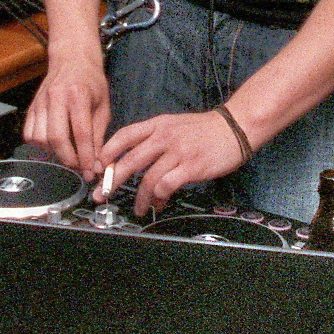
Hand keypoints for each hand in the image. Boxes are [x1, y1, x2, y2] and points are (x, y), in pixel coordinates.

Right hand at [21, 56, 110, 178]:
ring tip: (68, 154)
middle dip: (69, 159)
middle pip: (56, 138)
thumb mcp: (103, 106)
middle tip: (80, 168)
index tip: (91, 172)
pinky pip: (29, 134)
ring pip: (40, 138)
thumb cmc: (91, 82)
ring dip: (54, 153)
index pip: (81, 133)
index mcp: (77, 94)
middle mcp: (55, 97)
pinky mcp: (31, 107)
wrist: (72, 58)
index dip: (86, 157)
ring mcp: (40, 101)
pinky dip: (40, 145)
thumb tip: (97, 164)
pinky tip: (53, 145)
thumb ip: (98, 136)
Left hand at [97, 109, 249, 215]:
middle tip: (101, 195)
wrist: (235, 127)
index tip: (98, 168)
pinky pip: (167, 186)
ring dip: (140, 198)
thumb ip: (154, 138)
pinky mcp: (191, 167)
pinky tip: (160, 204)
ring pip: (147, 178)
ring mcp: (178, 152)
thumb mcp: (174, 125)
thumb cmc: (204, 130)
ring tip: (138, 208)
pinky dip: (160, 198)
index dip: (107, 152)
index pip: (124, 135)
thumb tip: (133, 161)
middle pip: (130, 160)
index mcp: (157, 125)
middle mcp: (164, 137)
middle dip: (111, 180)